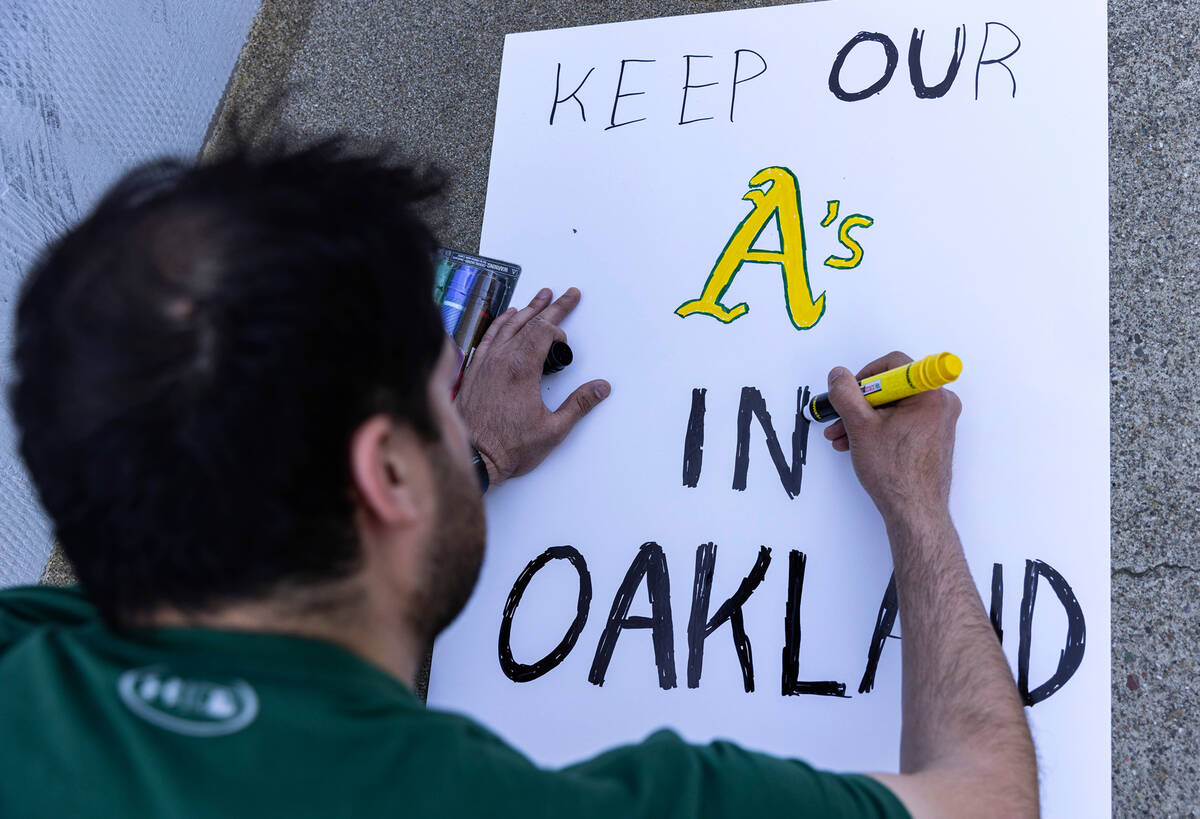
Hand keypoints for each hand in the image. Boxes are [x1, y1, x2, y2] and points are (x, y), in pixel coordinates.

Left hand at [454, 287, 610, 486]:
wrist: (473, 457)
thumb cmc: (508, 447)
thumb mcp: (553, 429)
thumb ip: (579, 405)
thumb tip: (600, 388)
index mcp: (521, 369)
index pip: (543, 331)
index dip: (558, 328)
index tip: (565, 340)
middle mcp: (501, 360)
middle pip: (528, 322)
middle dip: (550, 307)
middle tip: (567, 295)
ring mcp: (485, 363)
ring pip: (507, 325)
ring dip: (527, 309)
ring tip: (539, 297)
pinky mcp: (475, 370)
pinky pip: (489, 336)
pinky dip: (501, 322)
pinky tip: (506, 317)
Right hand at [822, 351, 960, 521]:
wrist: (914, 511)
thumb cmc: (897, 474)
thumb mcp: (861, 426)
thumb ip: (846, 394)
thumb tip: (839, 376)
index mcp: (930, 394)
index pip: (894, 364)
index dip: (865, 375)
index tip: (851, 391)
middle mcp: (940, 404)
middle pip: (891, 388)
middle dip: (860, 404)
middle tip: (841, 416)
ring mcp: (938, 422)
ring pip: (893, 407)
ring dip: (864, 419)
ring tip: (843, 436)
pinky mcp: (932, 437)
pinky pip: (901, 422)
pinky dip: (878, 429)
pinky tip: (857, 443)